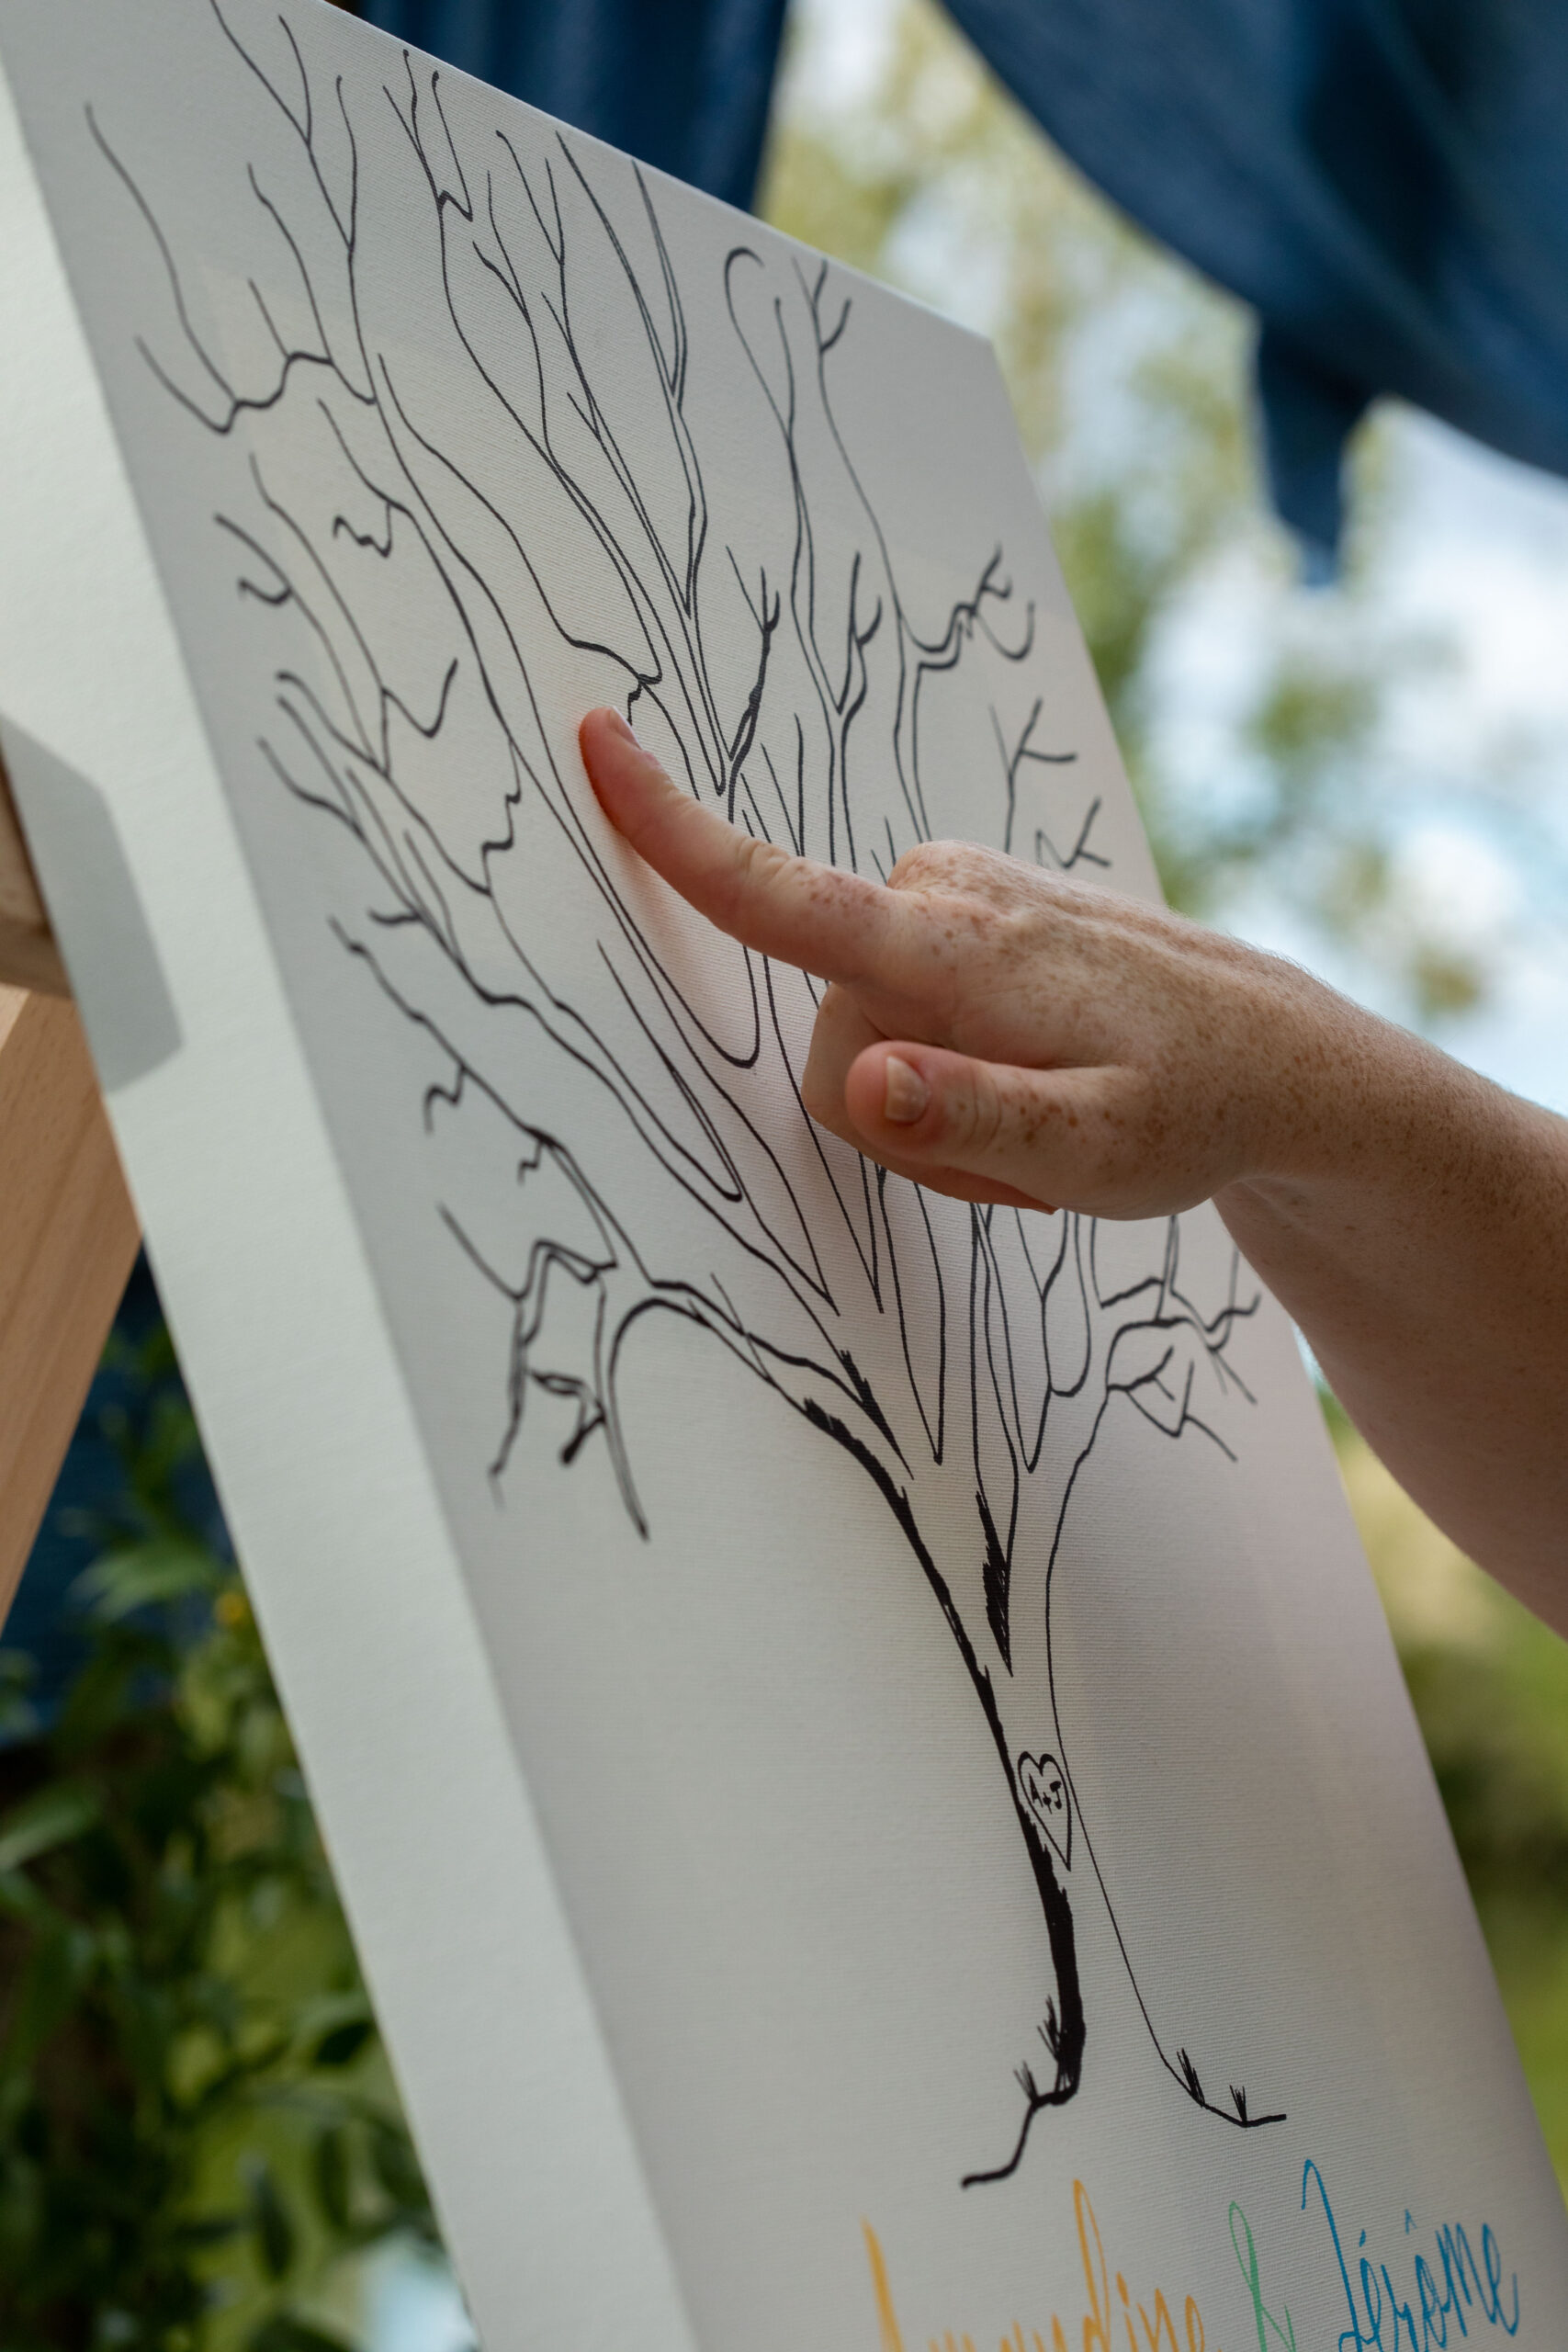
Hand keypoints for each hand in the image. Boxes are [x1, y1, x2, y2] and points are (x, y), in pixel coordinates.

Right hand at [578, 706, 1335, 1220]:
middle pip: (832, 1043)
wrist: (1280, 1056)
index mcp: (952, 949)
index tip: (594, 738)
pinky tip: (1043, 1077)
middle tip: (1025, 1150)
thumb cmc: (1193, 1110)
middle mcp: (941, 895)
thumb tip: (862, 1079)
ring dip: (939, 1098)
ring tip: (1046, 1114)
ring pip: (867, 1031)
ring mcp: (957, 891)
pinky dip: (958, 1063)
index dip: (674, 831)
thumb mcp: (1097, 1152)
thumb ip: (971, 1120)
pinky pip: (905, 1005)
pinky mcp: (969, 904)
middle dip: (905, 1117)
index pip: (780, 894)